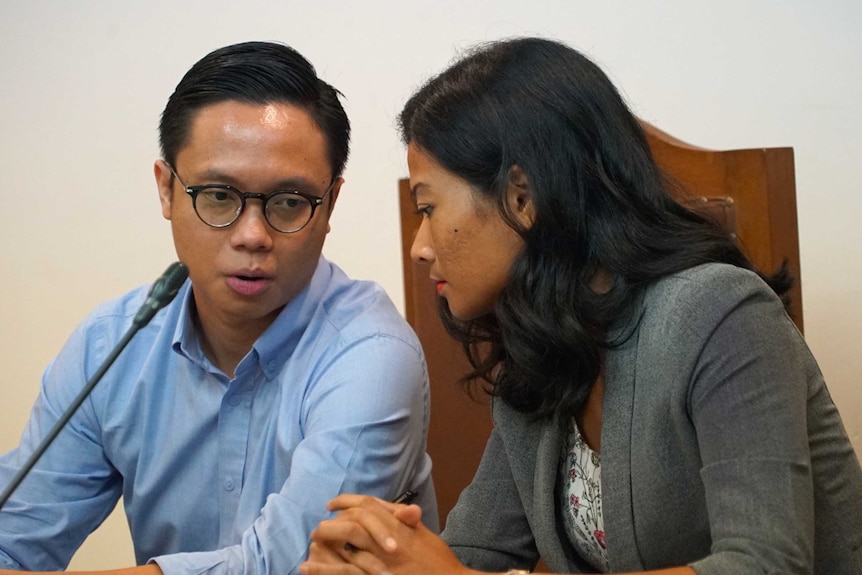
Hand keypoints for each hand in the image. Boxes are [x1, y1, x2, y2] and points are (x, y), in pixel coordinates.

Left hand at [301, 494, 470, 574]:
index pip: (367, 505)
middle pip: (352, 521)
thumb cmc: (438, 562)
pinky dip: (324, 569)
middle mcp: (388, 539)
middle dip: (332, 522)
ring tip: (310, 543)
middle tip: (319, 527)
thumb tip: (404, 509)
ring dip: (324, 542)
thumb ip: (409, 522)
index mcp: (398, 525)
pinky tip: (308, 567)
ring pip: (345, 545)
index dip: (347, 501)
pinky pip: (345, 572)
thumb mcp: (424, 537)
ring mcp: (381, 560)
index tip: (332, 503)